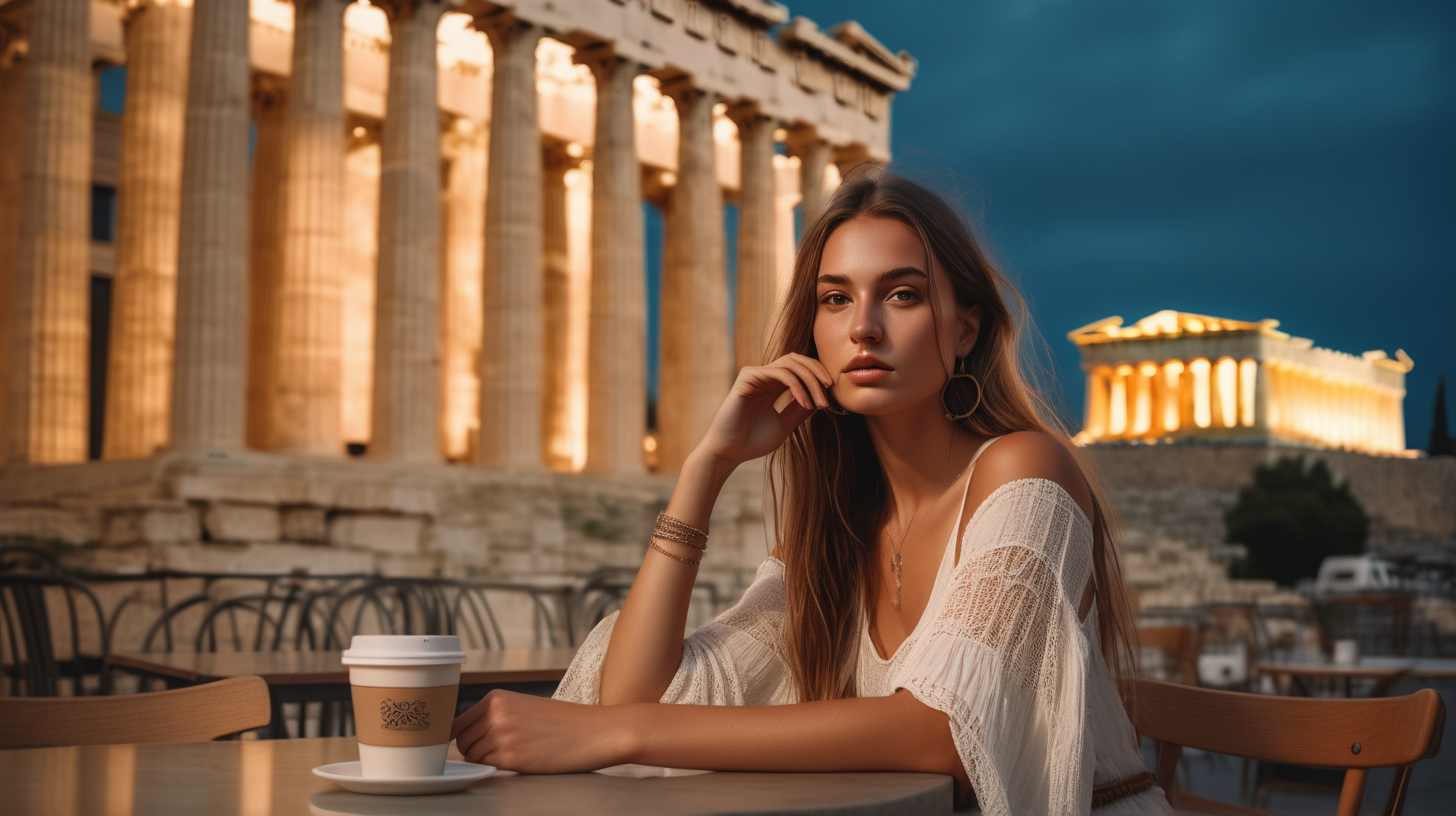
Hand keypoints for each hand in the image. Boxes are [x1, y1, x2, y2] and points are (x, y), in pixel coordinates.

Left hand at [450, 690, 629, 772]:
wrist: (593, 731)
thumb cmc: (562, 721)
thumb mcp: (523, 706)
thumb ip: (495, 715)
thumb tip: (465, 736)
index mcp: (496, 698)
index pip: (457, 722)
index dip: (460, 736)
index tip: (467, 743)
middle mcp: (495, 714)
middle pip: (462, 741)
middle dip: (473, 749)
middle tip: (496, 751)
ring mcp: (502, 736)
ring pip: (474, 756)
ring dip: (488, 759)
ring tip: (514, 752)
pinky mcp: (512, 758)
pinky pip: (489, 767)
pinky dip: (499, 767)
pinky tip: (520, 759)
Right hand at [695, 353, 835, 465]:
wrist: (728, 452)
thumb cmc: (753, 442)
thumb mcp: (785, 425)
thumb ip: (800, 410)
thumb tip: (820, 398)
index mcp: (772, 386)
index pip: (800, 369)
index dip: (818, 376)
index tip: (830, 397)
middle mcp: (764, 376)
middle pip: (797, 360)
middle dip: (817, 372)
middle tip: (830, 390)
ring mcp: (756, 374)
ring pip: (791, 363)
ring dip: (811, 379)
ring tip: (820, 401)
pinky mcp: (748, 377)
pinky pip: (780, 373)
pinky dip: (797, 386)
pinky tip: (806, 403)